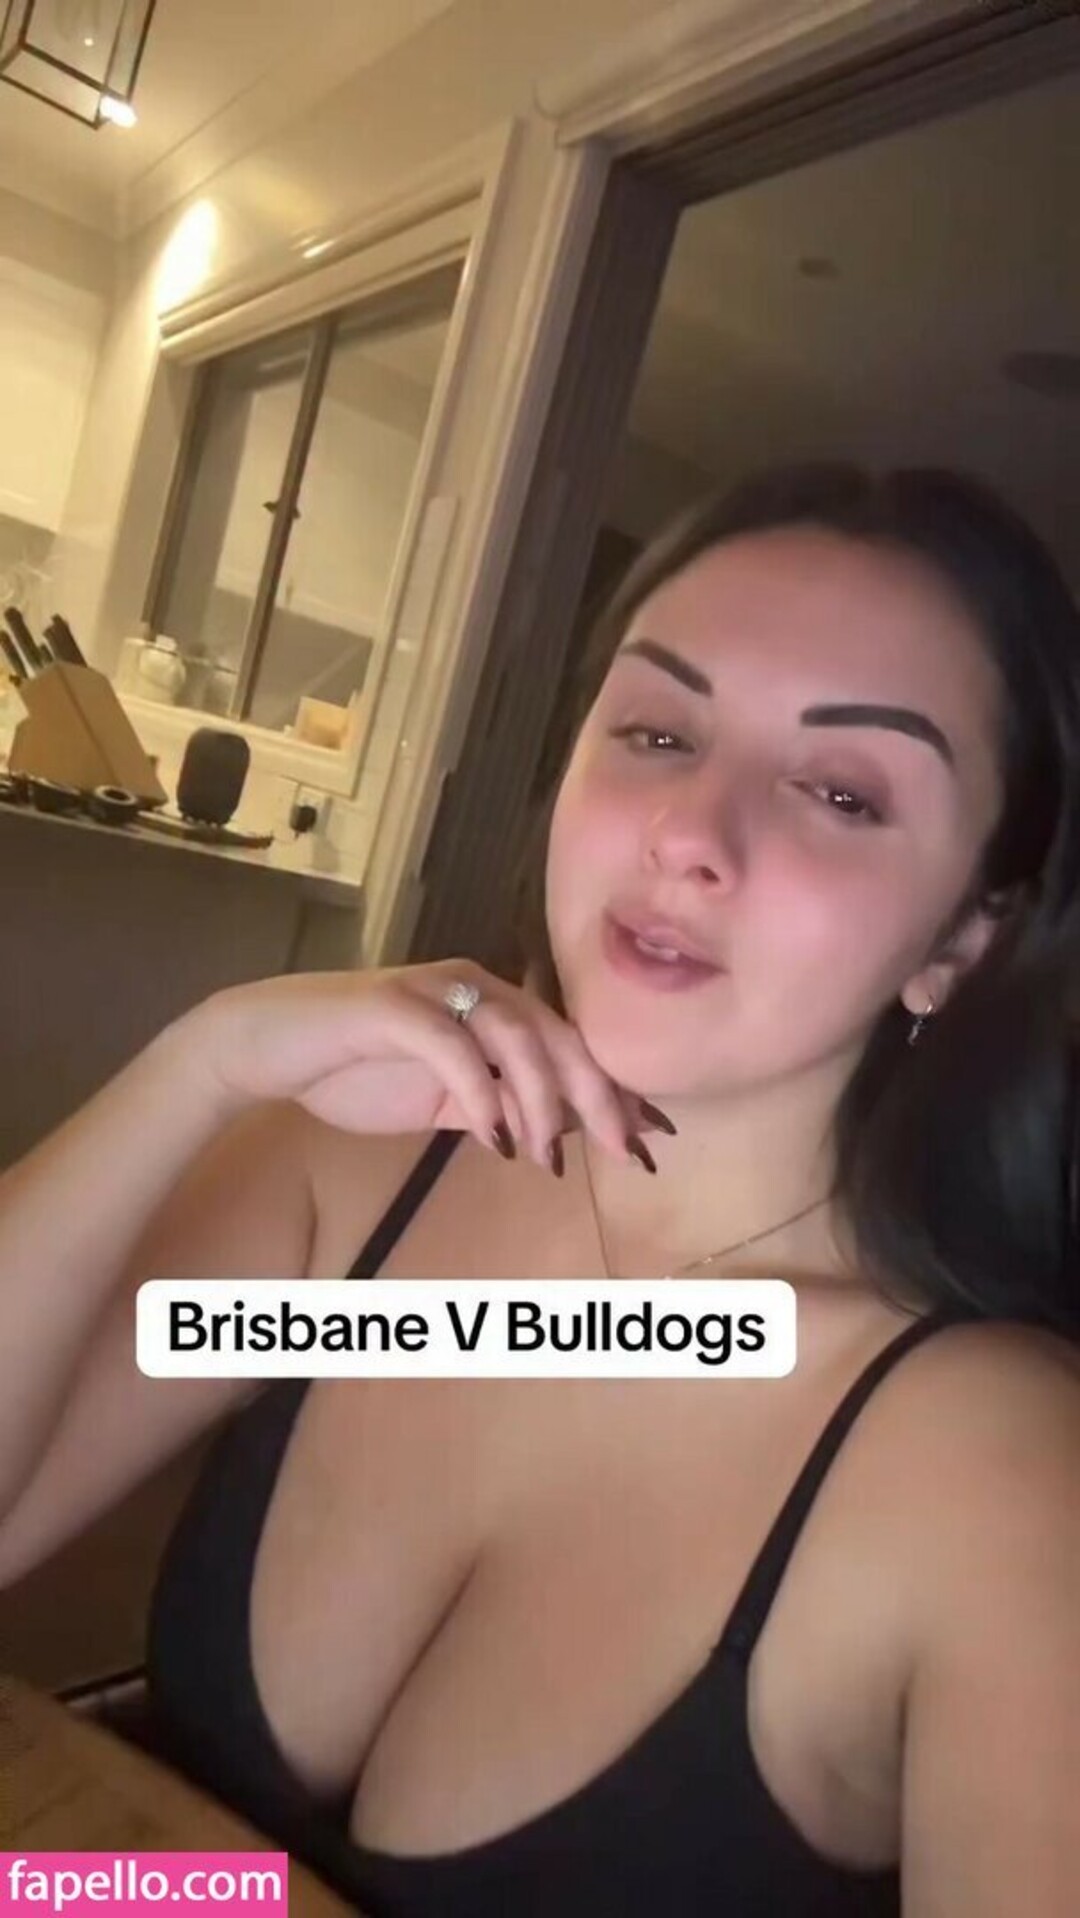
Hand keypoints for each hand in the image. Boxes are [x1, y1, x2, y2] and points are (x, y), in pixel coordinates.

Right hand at [185, 959, 671, 1167]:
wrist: (270, 1046)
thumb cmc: (356, 1069)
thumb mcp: (444, 1101)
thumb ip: (501, 1108)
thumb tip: (565, 1135)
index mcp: (493, 1006)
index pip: (570, 1046)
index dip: (614, 1092)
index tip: (653, 1139)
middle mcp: (474, 986)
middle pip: (559, 1036)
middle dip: (601, 1097)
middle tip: (628, 1152)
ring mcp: (433, 989)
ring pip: (517, 1033)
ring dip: (541, 1098)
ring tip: (548, 1155)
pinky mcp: (392, 1004)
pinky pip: (451, 1043)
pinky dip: (480, 1090)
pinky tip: (496, 1138)